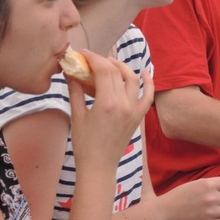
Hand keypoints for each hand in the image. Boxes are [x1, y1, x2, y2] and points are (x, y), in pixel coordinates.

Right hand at [68, 51, 153, 169]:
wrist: (99, 166)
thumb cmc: (84, 143)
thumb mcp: (77, 115)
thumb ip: (75, 91)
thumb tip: (71, 72)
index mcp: (107, 103)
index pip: (104, 70)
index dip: (94, 58)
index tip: (83, 53)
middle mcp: (124, 104)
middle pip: (117, 72)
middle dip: (104, 61)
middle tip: (92, 58)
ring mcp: (134, 109)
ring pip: (133, 79)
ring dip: (122, 67)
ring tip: (110, 63)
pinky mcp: (139, 116)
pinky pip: (148, 95)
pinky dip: (149, 82)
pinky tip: (145, 71)